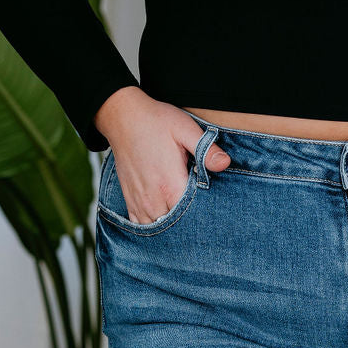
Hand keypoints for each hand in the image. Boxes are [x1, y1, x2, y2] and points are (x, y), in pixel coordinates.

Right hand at [92, 86, 231, 222]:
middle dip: (189, 225)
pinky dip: (152, 227)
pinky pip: (141, 226)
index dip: (204, 216)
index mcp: (171, 186)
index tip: (212, 212)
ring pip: (159, 230)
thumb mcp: (185, 128)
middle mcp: (154, 200)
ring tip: (182, 221)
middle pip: (177, 227)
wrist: (122, 118)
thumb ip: (206, 149)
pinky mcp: (130, 201)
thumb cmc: (155, 122)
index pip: (193, 216)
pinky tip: (162, 220)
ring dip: (170, 228)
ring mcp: (140, 203)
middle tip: (200, 219)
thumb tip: (225, 163)